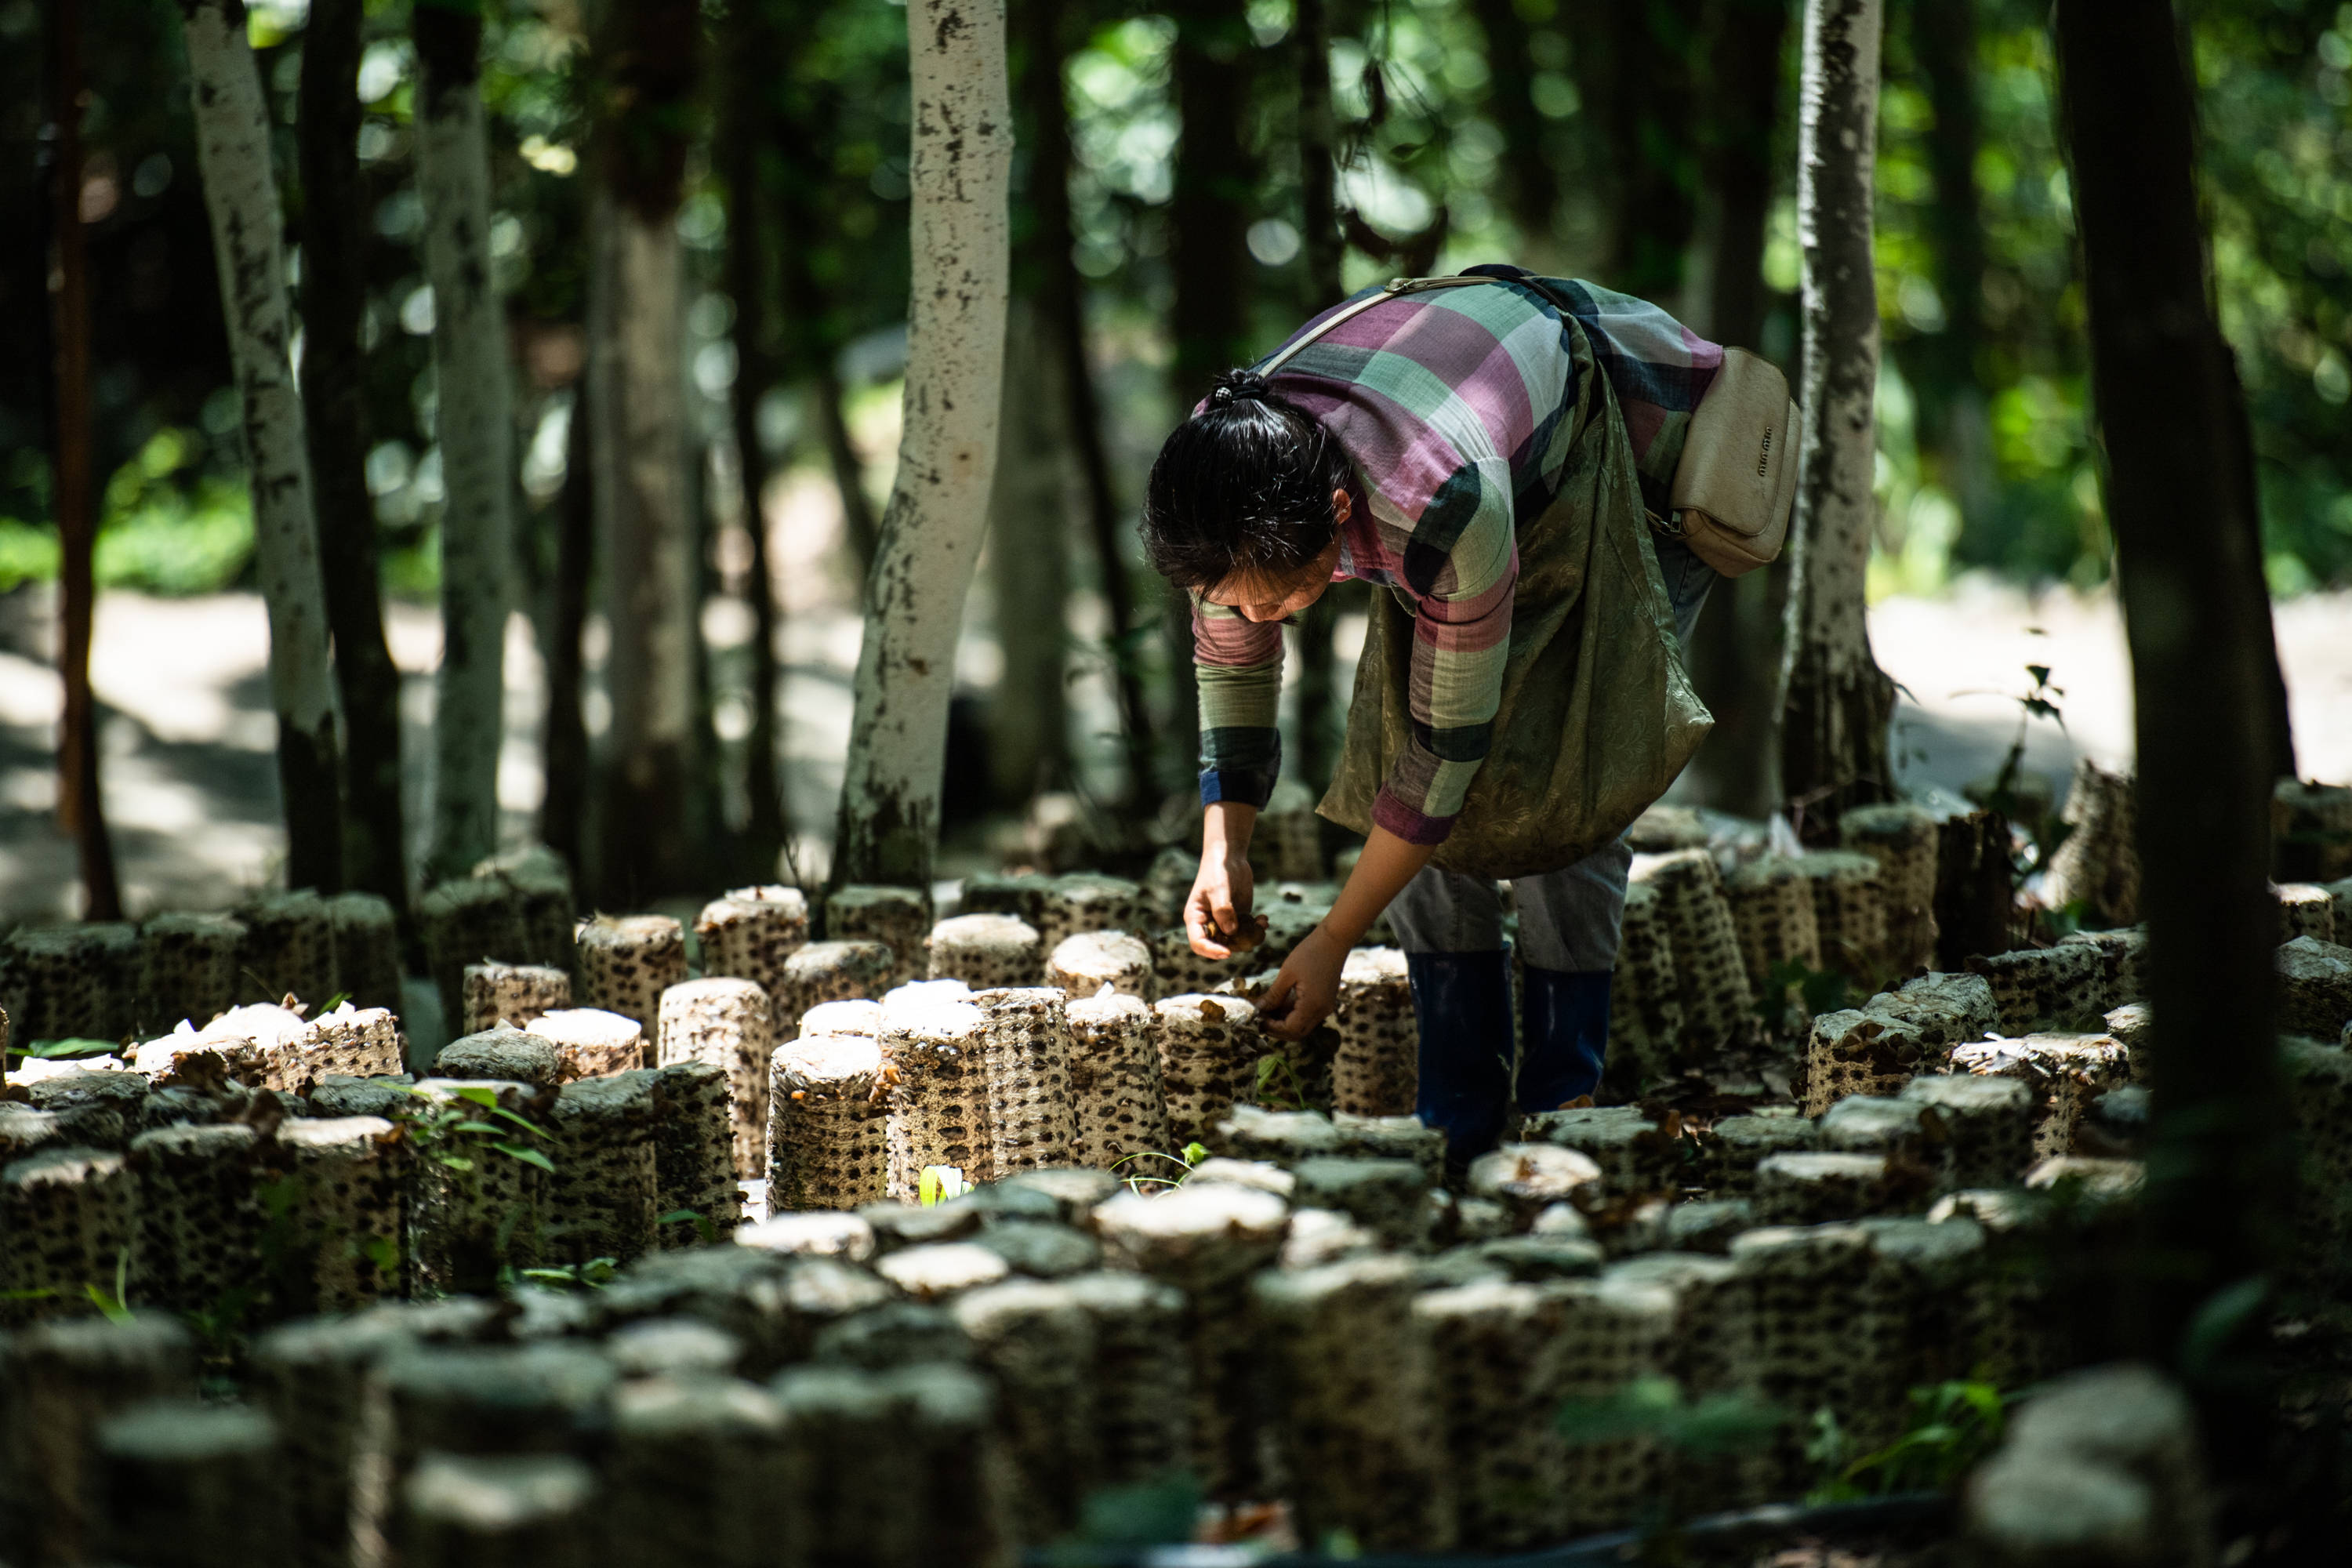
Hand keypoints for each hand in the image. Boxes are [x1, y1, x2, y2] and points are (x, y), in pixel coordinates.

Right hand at [1185, 849, 1263, 958]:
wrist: (1229, 858)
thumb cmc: (1217, 871)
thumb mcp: (1219, 889)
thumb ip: (1223, 911)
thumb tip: (1231, 932)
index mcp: (1196, 918)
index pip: (1198, 942)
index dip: (1211, 951)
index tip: (1227, 952)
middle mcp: (1208, 923)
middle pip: (1219, 945)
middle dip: (1237, 944)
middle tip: (1251, 936)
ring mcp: (1224, 921)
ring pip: (1236, 940)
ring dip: (1251, 937)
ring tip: (1262, 923)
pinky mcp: (1238, 918)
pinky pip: (1246, 931)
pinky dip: (1256, 929)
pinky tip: (1263, 919)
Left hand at [1257, 926, 1344, 1040]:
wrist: (1334, 940)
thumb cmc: (1309, 953)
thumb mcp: (1287, 974)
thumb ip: (1273, 995)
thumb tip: (1257, 1009)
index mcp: (1313, 1005)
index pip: (1290, 1029)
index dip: (1272, 1027)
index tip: (1257, 1017)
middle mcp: (1322, 1011)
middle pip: (1297, 1033)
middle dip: (1277, 1029)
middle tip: (1260, 1018)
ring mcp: (1325, 1007)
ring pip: (1301, 1026)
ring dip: (1284, 1021)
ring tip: (1267, 1008)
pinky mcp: (1325, 1002)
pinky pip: (1307, 1016)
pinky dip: (1292, 1014)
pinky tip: (1279, 1002)